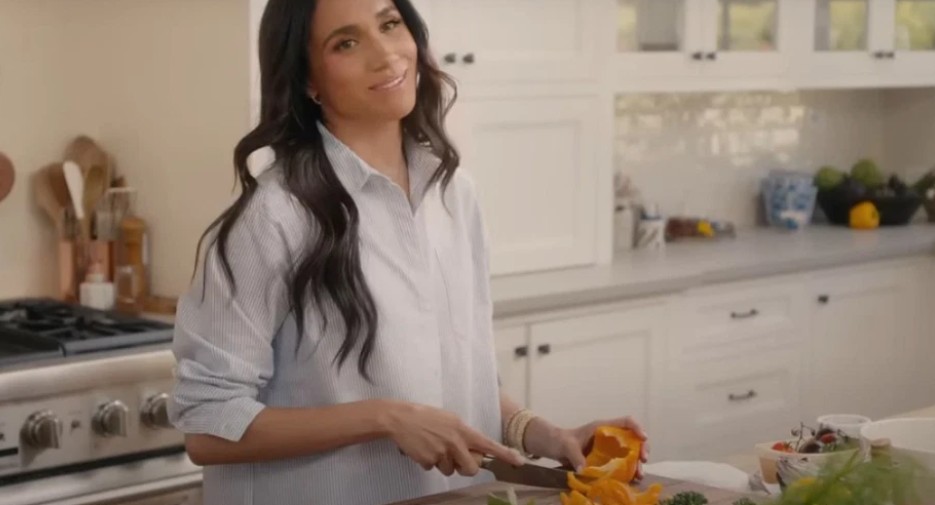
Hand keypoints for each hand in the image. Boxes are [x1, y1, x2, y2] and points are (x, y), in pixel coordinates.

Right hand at [382, 402, 523, 476]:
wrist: (399, 418)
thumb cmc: (426, 416)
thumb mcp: (450, 419)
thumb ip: (463, 434)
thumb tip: (474, 451)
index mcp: (462, 429)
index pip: (488, 444)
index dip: (504, 454)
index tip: (519, 461)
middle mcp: (455, 442)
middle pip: (471, 468)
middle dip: (465, 467)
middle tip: (456, 457)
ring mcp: (441, 452)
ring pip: (450, 470)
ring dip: (443, 463)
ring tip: (433, 445)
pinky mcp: (428, 461)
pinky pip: (434, 468)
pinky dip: (429, 461)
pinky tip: (423, 447)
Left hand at [524, 416, 648, 478]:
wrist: (555, 447)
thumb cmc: (561, 440)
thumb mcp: (566, 446)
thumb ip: (575, 456)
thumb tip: (583, 470)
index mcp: (602, 427)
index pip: (625, 421)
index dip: (636, 427)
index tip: (642, 437)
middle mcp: (610, 437)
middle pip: (633, 438)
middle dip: (642, 448)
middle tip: (643, 460)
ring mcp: (610, 448)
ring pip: (631, 453)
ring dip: (637, 463)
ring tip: (639, 474)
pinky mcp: (607, 460)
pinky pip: (623, 464)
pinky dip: (630, 471)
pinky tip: (632, 480)